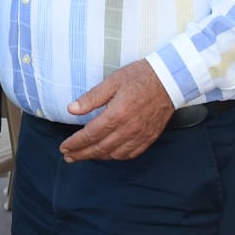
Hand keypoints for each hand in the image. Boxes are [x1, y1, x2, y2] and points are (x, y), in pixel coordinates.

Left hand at [59, 59, 175, 161]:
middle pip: (100, 148)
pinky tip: (109, 154)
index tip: (64, 147)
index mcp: (117, 114)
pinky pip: (131, 154)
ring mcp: (141, 135)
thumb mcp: (112, 81)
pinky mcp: (149, 137)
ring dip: (97, 157)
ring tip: (85, 155)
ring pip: (114, 154)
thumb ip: (91, 98)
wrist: (170, 79)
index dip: (75, 143)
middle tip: (68, 157)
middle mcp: (129, 129)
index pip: (90, 135)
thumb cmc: (141, 77)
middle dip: (82, 154)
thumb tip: (71, 109)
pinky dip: (116, 156)